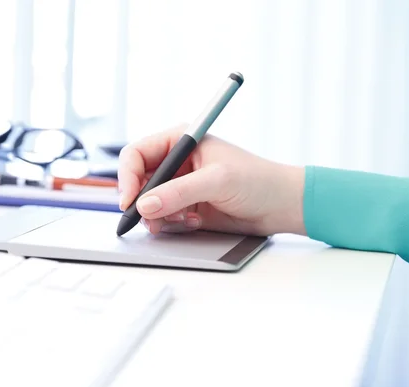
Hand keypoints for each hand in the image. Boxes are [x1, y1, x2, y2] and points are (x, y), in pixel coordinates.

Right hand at [117, 124, 306, 235]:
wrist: (281, 206)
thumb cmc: (257, 180)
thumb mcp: (216, 181)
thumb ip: (179, 192)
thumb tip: (145, 204)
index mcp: (181, 141)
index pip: (137, 154)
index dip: (127, 177)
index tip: (129, 200)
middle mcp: (177, 161)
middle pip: (138, 180)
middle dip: (141, 200)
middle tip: (149, 219)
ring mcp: (181, 185)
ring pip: (148, 202)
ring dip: (157, 215)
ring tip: (181, 220)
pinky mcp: (187, 205)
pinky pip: (163, 216)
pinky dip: (171, 223)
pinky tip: (194, 221)